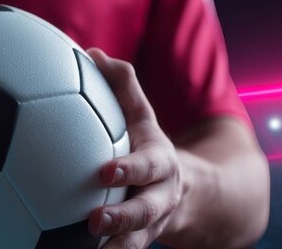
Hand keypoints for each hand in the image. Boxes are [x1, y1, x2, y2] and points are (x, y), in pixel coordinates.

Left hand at [85, 49, 183, 247]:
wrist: (191, 195)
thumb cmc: (149, 146)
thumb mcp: (143, 117)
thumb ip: (122, 85)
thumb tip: (91, 51)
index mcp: (161, 163)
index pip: (148, 165)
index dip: (130, 169)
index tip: (106, 173)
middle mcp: (159, 197)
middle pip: (146, 212)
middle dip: (124, 219)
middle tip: (95, 222)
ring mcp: (150, 226)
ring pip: (136, 243)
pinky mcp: (135, 243)